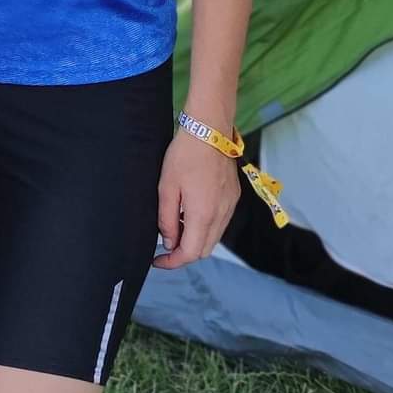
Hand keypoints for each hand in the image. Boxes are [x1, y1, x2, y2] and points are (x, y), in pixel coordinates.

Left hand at [152, 130, 240, 269]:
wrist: (209, 130)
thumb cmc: (185, 155)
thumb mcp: (166, 188)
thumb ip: (166, 219)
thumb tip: (168, 242)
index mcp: (203, 214)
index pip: (189, 253)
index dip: (172, 262)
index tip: (157, 260)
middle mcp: (221, 215)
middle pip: (204, 250)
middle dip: (183, 253)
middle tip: (165, 245)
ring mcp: (230, 206)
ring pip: (214, 238)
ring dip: (195, 240)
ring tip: (176, 226)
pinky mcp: (234, 197)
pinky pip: (221, 223)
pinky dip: (206, 227)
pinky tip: (191, 213)